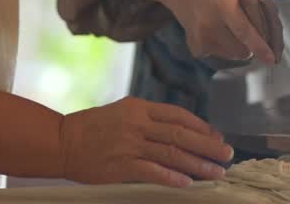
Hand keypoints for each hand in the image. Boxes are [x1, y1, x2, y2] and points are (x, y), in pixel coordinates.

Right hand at [60, 97, 233, 186]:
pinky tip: (188, 183)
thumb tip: (181, 132)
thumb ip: (149, 119)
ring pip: (171, 153)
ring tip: (216, 172)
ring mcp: (129, 144)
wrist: (62, 141)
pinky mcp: (120, 166)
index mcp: (139, 107)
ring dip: (197, 164)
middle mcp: (137, 123)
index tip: (218, 137)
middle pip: (181, 134)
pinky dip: (171, 177)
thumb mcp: (123, 112)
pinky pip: (152, 171)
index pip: (179, 115)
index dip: (202, 127)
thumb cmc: (93, 127)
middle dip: (208, 146)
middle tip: (227, 155)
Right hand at [157, 0, 276, 63]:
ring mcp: (199, 36)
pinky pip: (219, 55)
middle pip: (242, 49)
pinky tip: (217, 29)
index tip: (272, 60)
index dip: (260, 46)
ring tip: (229, 24)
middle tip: (247, 25)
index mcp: (223, 2)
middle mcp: (209, 22)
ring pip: (232, 55)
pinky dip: (224, 47)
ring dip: (238, 45)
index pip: (244, 31)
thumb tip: (271, 22)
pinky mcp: (194, 45)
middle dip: (251, 43)